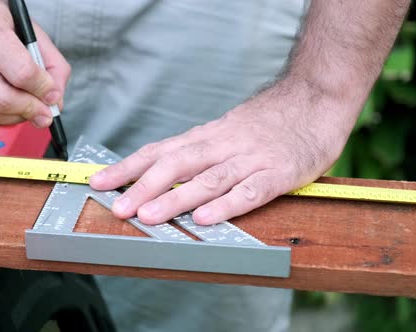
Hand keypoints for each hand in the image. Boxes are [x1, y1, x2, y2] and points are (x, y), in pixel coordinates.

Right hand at [0, 0, 70, 126]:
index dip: (42, 89)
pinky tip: (9, 107)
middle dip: (31, 110)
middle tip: (45, 113)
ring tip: (29, 109)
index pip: (20, 72)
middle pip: (2, 98)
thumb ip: (52, 64)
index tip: (53, 95)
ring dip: (17, 117)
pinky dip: (0, 117)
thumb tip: (55, 101)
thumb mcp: (29, 30)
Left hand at [90, 80, 356, 224]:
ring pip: (207, 180)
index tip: (99, 182)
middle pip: (176, 165)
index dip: (128, 168)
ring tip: (149, 215)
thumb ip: (199, 152)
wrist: (315, 98)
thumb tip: (161, 174)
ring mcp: (250, 159)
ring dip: (176, 198)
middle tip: (117, 206)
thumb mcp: (226, 130)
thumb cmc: (268, 121)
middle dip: (142, 186)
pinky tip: (206, 219)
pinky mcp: (277, 173)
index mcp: (207, 137)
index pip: (159, 151)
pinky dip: (226, 205)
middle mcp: (222, 146)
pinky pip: (249, 192)